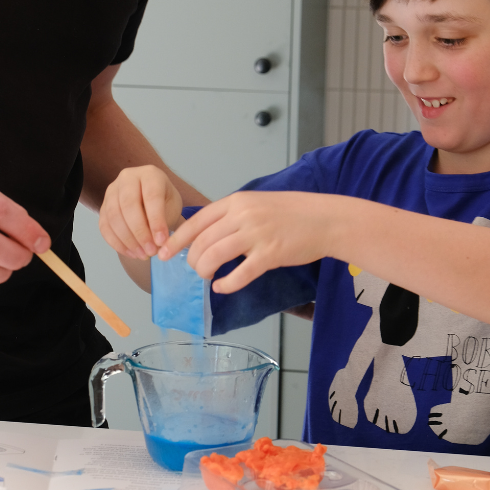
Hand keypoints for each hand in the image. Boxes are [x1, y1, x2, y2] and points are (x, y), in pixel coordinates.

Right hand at [99, 165, 183, 258]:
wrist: (151, 202)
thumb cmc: (165, 203)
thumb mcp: (172, 207)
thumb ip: (166, 221)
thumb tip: (158, 243)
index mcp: (150, 174)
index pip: (151, 196)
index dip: (156, 220)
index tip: (162, 241)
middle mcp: (128, 177)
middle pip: (128, 205)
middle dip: (140, 232)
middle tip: (151, 251)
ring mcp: (112, 191)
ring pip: (113, 216)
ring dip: (128, 240)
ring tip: (143, 255)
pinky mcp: (103, 206)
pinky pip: (104, 226)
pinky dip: (117, 243)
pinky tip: (131, 253)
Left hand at [160, 190, 337, 292]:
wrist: (325, 219)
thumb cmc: (293, 213)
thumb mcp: (257, 203)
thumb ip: (233, 215)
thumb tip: (208, 233)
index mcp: (237, 201)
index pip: (196, 221)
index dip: (177, 239)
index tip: (164, 253)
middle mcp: (243, 215)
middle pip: (202, 241)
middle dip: (191, 260)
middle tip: (194, 270)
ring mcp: (256, 235)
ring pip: (214, 256)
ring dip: (204, 271)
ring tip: (207, 277)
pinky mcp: (270, 255)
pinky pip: (239, 274)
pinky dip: (226, 284)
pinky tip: (222, 287)